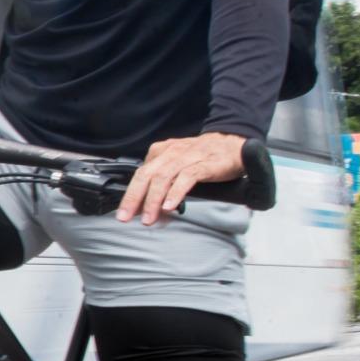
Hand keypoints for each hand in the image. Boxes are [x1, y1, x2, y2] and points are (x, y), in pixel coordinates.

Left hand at [118, 132, 246, 223]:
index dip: (130, 194)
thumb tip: (148, 206)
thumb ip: (164, 181)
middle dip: (133, 198)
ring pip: (163, 177)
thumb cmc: (207, 157)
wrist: (235, 143)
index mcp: (163, 151)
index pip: (140, 174)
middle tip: (126, 217)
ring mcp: (188, 156)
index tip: (124, 212)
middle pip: (146, 175)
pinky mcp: (205, 163)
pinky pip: (187, 177)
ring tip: (149, 217)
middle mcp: (172, 152)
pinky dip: (176, 193)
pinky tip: (169, 206)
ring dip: (153, 200)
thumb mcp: (179, 164)